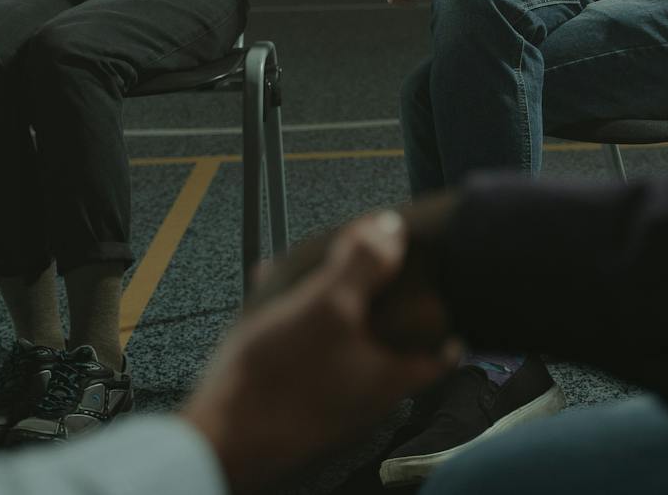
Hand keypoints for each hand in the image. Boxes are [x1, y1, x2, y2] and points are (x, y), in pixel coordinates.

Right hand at [179, 211, 459, 493]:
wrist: (217, 440)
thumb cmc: (275, 381)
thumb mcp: (326, 306)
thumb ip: (365, 265)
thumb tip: (392, 226)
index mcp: (392, 377)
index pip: (446, 349)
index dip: (450, 316)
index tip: (446, 288)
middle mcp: (370, 395)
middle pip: (396, 340)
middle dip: (384, 299)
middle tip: (375, 266)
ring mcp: (334, 401)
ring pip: (349, 344)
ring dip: (336, 306)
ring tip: (312, 269)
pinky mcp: (300, 402)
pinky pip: (312, 354)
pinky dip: (303, 324)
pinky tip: (269, 295)